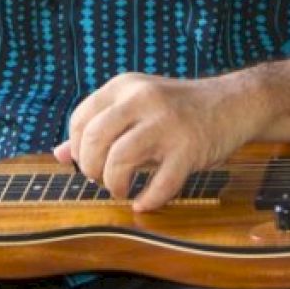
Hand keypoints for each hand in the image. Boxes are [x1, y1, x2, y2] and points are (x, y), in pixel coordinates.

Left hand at [55, 72, 260, 212]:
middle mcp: (141, 99)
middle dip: (91, 169)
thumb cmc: (174, 109)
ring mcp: (166, 123)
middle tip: (102, 180)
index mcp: (123, 86)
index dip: (77, 148)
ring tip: (121, 190)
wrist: (230, 103)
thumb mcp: (133, 107)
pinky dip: (147, 200)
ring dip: (114, 184)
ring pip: (120, 159)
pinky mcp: (190, 149)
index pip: (80, 119)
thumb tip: (59, 154)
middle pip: (95, 139)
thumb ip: (97, 127)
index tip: (89, 162)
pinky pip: (160, 184)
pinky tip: (143, 202)